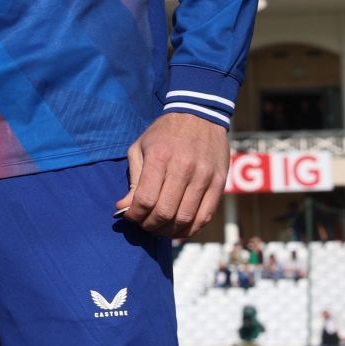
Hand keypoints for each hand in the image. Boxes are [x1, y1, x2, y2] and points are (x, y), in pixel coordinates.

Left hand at [114, 112, 228, 238]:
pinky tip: (179, 229)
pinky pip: (205, 216)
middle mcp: (184, 168)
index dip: (134, 215)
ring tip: (159, 228)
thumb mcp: (141, 148)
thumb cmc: (164, 133)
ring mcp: (204, 177)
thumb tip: (124, 207)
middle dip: (149, 225)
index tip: (130, 216)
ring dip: (168, 231)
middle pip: (164, 212)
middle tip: (144, 224)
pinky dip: (190, 229)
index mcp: (160, 157)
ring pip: (185, 218)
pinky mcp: (219, 183)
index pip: (145, 199)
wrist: (200, 114)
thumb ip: (133, 179)